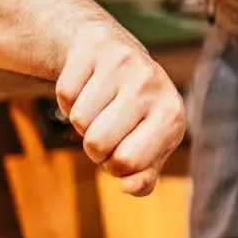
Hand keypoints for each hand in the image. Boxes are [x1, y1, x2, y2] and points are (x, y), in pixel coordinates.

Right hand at [55, 29, 184, 195]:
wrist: (117, 53)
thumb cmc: (136, 112)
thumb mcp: (150, 145)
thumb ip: (143, 177)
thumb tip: (129, 187)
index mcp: (172, 117)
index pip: (128, 163)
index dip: (114, 165)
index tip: (120, 151)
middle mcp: (153, 88)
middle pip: (97, 144)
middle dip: (93, 147)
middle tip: (105, 129)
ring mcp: (125, 66)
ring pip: (78, 120)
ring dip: (81, 122)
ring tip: (99, 107)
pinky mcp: (96, 51)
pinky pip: (65, 94)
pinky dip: (68, 99)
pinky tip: (87, 89)